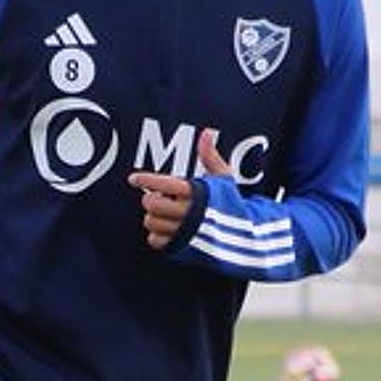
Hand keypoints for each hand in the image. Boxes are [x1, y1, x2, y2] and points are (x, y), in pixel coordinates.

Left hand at [129, 129, 230, 249]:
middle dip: (151, 200)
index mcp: (196, 193)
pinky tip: (169, 231)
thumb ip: (210, 156)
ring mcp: (184, 232)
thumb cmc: (232, 205)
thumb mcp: (224, 178)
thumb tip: (206, 132)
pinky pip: (155, 241)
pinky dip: (158, 236)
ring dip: (154, 218)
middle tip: (160, 199)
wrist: (247, 239)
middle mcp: (188, 213)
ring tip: (167, 216)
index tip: (133, 179)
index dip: (145, 179)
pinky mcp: (181, 248)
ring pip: (150, 223)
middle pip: (151, 204)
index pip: (162, 183)